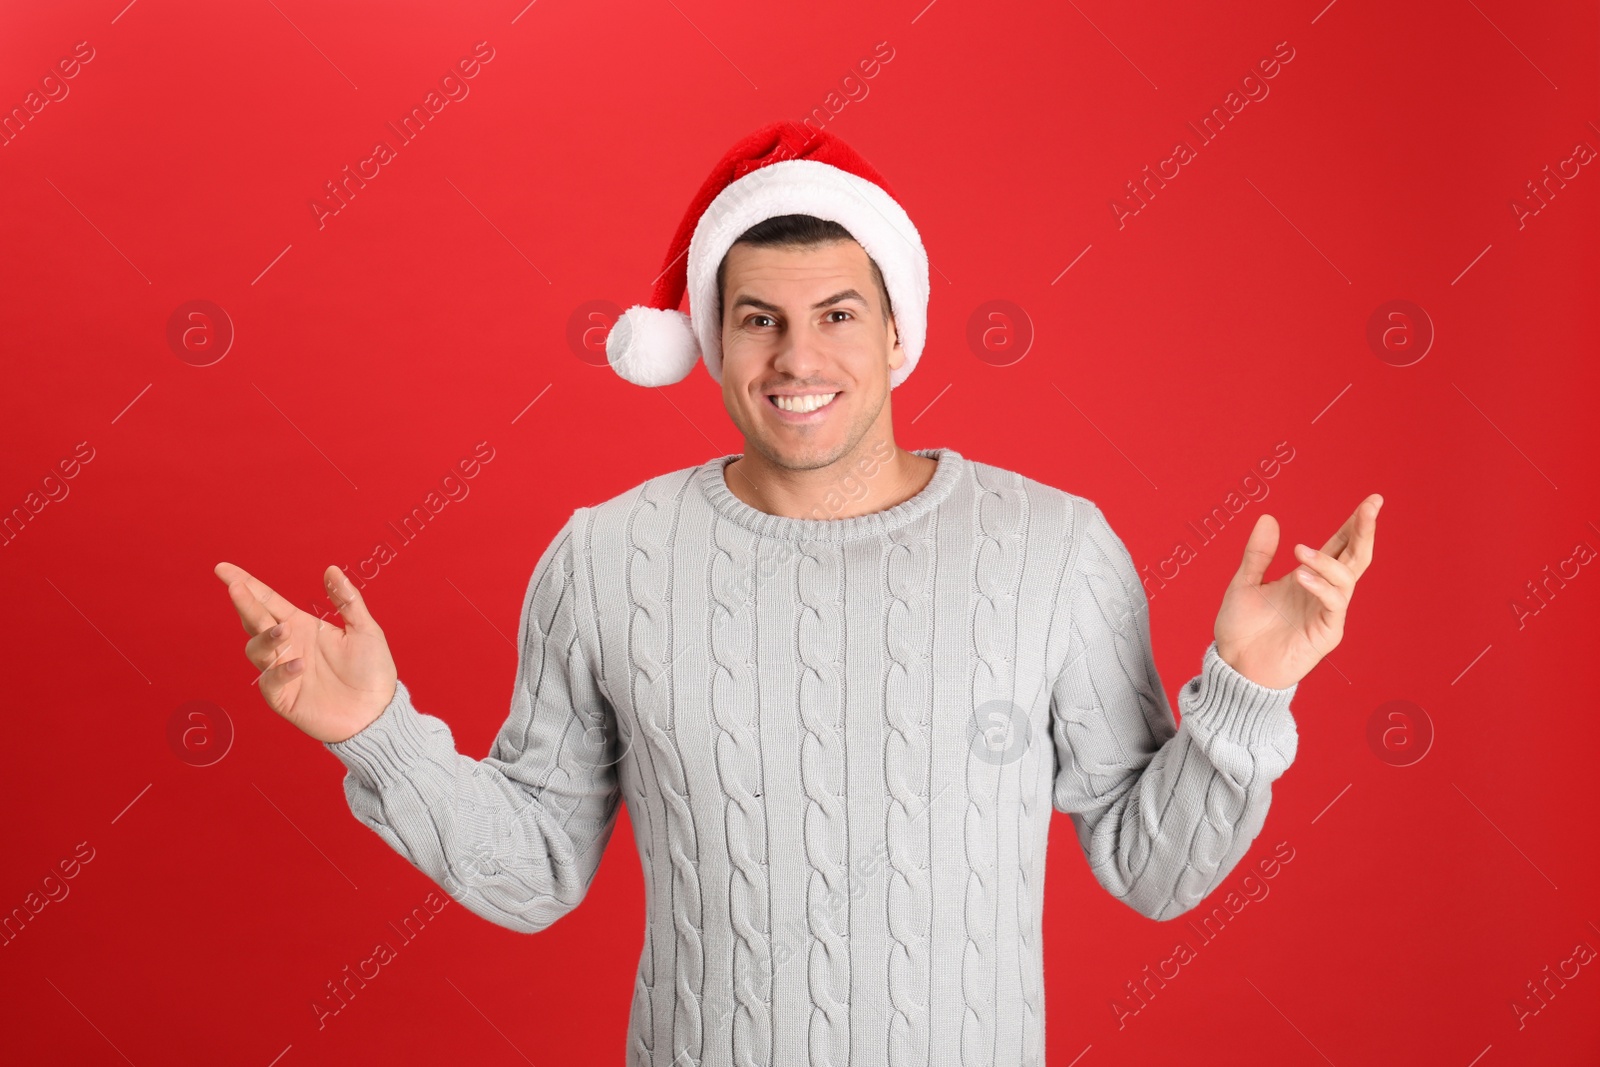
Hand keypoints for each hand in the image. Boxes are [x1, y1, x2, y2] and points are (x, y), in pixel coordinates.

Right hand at [214, 562, 397, 742]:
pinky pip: (271, 682)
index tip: (223, 569)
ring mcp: (282, 672)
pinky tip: (299, 664)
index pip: (268, 601)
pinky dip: (280, 672)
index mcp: (302, 626)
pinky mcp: (284, 698)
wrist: (377, 712)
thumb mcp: (365, 630)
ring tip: (284, 630)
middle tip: (236, 588)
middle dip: (245, 604)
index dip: (246, 584)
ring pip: (256, 650)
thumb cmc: (372, 670)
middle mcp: (287, 646)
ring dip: (265, 637)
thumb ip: (346, 600)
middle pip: (256, 621)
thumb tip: (331, 569)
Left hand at [1213, 494, 1382, 689]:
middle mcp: (1323, 592)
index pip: (1340, 545)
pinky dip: (1322, 586)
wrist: (1233, 665)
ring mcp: (1327, 612)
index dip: (1355, 524)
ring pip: (1347, 579)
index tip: (1371, 501)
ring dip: (1328, 561)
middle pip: (1356, 557)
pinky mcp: (1326, 633)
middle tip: (1371, 505)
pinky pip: (1334, 604)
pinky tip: (1301, 576)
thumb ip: (1258, 554)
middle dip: (1365, 531)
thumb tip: (1268, 517)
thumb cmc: (1241, 628)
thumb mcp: (1244, 583)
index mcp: (1308, 577)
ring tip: (1300, 552)